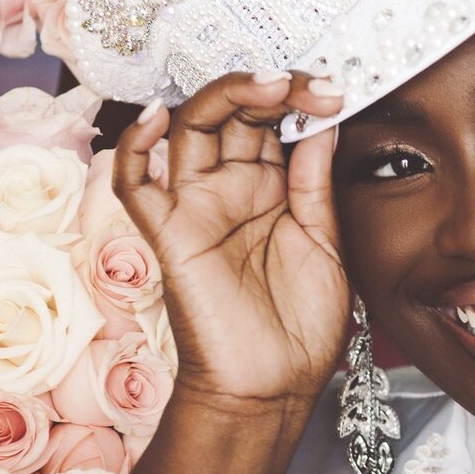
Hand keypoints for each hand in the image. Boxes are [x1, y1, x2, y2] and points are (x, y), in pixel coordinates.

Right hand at [114, 70, 349, 408]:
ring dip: (225, 95)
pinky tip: (159, 118)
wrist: (273, 390)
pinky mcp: (169, 235)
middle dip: (273, 88)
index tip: (338, 88)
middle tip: (312, 83)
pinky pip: (136, 184)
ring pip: (192, 128)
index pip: (274, 120)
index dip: (301, 97)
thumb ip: (317, 183)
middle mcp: (232, 189)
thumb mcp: (326, 244)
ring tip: (270, 84)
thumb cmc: (300, 328)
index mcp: (273, 189)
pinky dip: (136, 146)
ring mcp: (198, 208)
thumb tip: (323, 119)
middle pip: (236, 112)